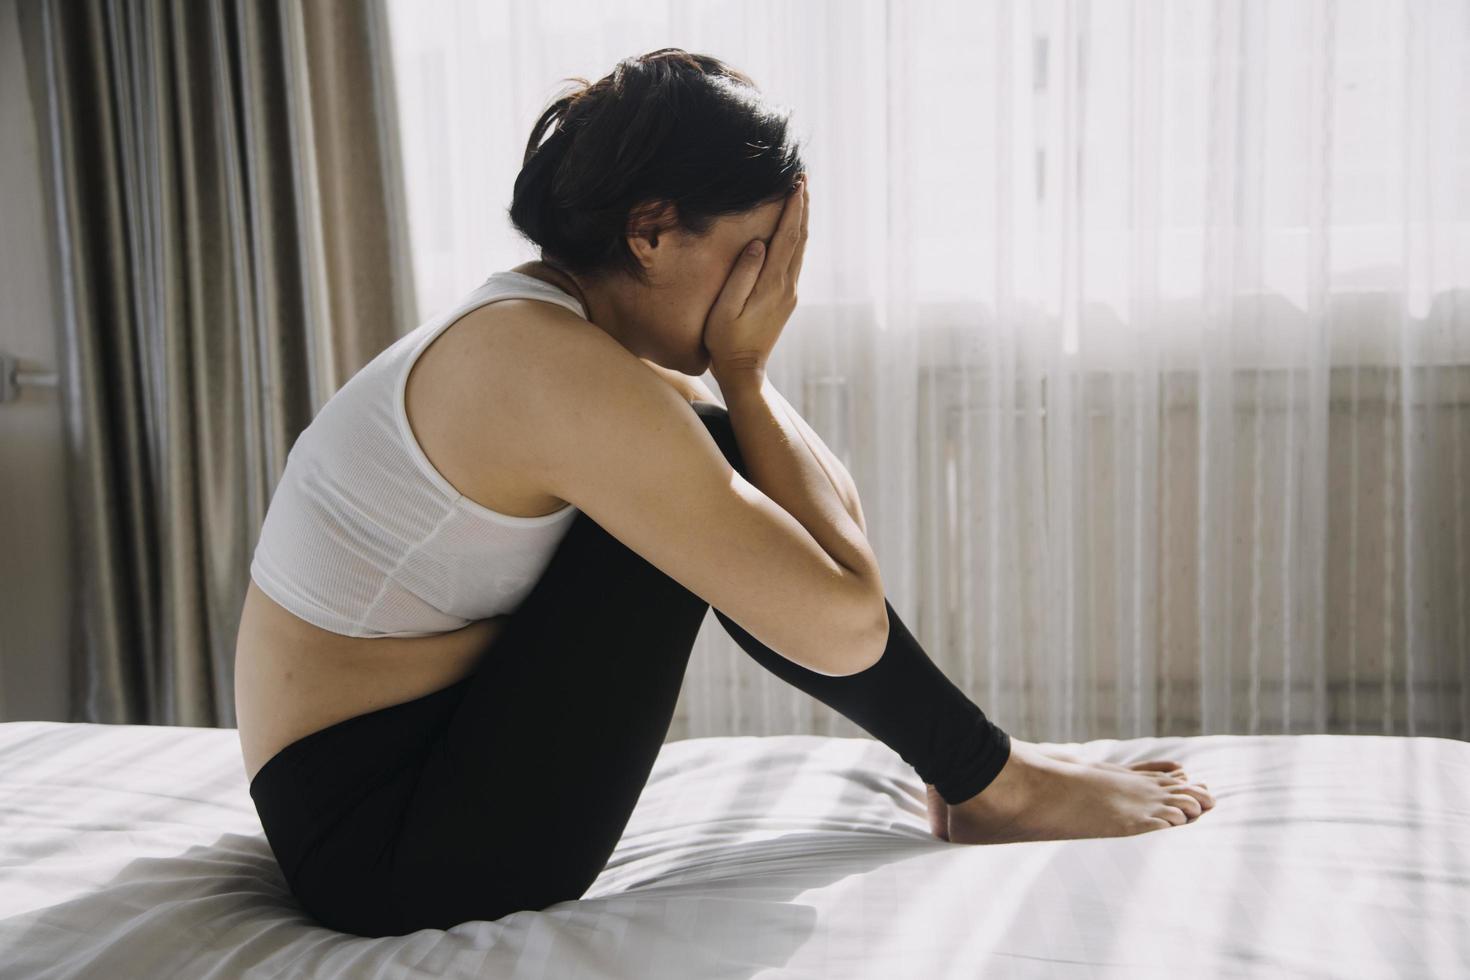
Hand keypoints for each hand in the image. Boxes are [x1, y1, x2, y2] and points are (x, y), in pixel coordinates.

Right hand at [704, 174, 808, 380]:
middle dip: (801, 207)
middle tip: (802, 178)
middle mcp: (787, 286)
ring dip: (801, 220)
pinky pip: (796, 260)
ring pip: (801, 248)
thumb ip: (742, 275)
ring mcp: (789, 293)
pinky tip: (793, 230)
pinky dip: (797, 238)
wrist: (743, 371)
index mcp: (772, 284)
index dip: (792, 208)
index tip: (796, 183)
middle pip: (800, 238)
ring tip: (800, 196)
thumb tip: (759, 243)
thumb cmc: (726, 340)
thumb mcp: (726, 309)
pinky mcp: (787, 299)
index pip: (787, 237)